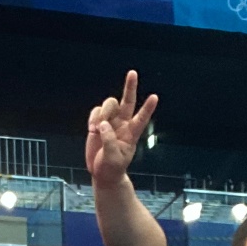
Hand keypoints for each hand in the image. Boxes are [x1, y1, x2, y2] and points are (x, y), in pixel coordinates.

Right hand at [85, 70, 158, 185]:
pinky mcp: (98, 122)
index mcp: (131, 133)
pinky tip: (91, 129)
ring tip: (95, 129)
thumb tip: (103, 124)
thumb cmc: (112, 168)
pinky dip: (92, 117)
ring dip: (102, 113)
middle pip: (127, 101)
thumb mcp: (114, 159)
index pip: (141, 118)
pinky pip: (96, 111)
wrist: (101, 172)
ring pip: (109, 104)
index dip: (147, 108)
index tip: (155, 97)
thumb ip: (109, 141)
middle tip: (132, 73)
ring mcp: (111, 121)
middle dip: (130, 87)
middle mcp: (123, 124)